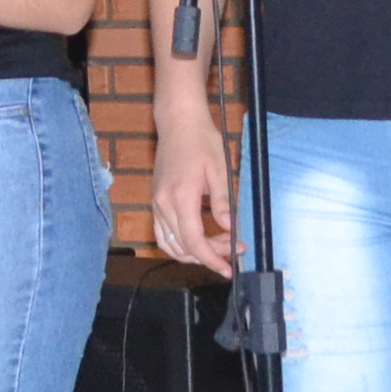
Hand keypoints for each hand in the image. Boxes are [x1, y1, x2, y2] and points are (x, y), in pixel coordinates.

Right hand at [148, 108, 237, 273]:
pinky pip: (163, 234)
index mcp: (181, 197)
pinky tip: (198, 240)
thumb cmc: (201, 141)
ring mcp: (157, 204)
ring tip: (219, 244)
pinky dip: (180, 244)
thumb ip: (223, 203)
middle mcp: (164, 204)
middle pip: (184, 246)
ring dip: (194, 252)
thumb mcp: (220, 170)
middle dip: (210, 254)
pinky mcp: (156, 201)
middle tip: (234, 247)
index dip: (211, 259)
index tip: (228, 269)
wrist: (178, 123)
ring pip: (170, 245)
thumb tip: (231, 229)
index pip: (194, 241)